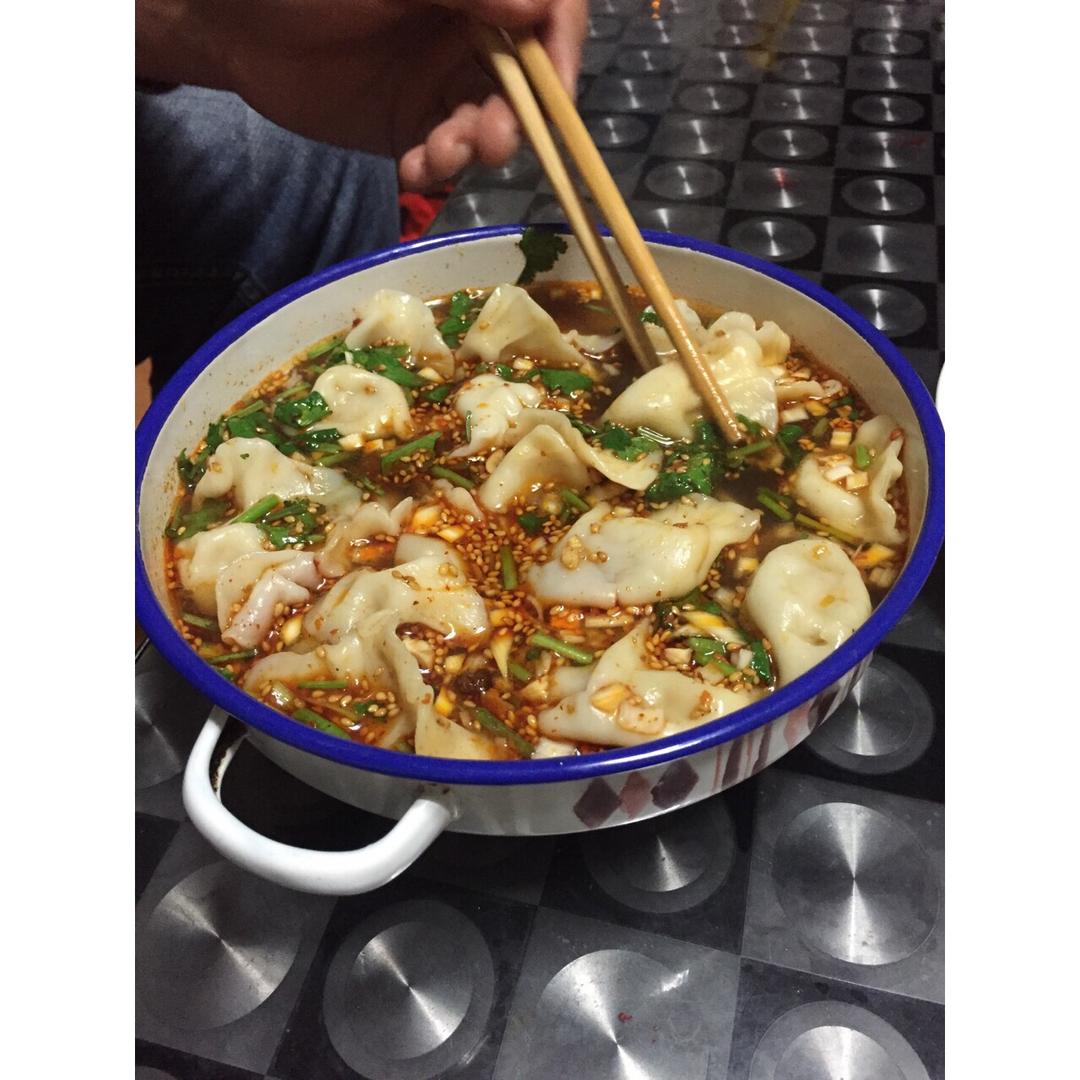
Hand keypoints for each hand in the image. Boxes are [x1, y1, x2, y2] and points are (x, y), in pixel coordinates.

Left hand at [136, 0, 586, 189]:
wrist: (231, 28)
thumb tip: (538, 6)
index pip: (548, 11)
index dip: (561, 50)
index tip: (554, 92)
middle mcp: (471, 30)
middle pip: (528, 77)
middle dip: (516, 116)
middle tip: (489, 142)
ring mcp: (444, 81)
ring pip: (490, 121)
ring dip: (474, 147)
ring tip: (440, 156)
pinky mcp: (415, 125)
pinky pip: (446, 154)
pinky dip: (437, 167)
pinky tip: (414, 168)